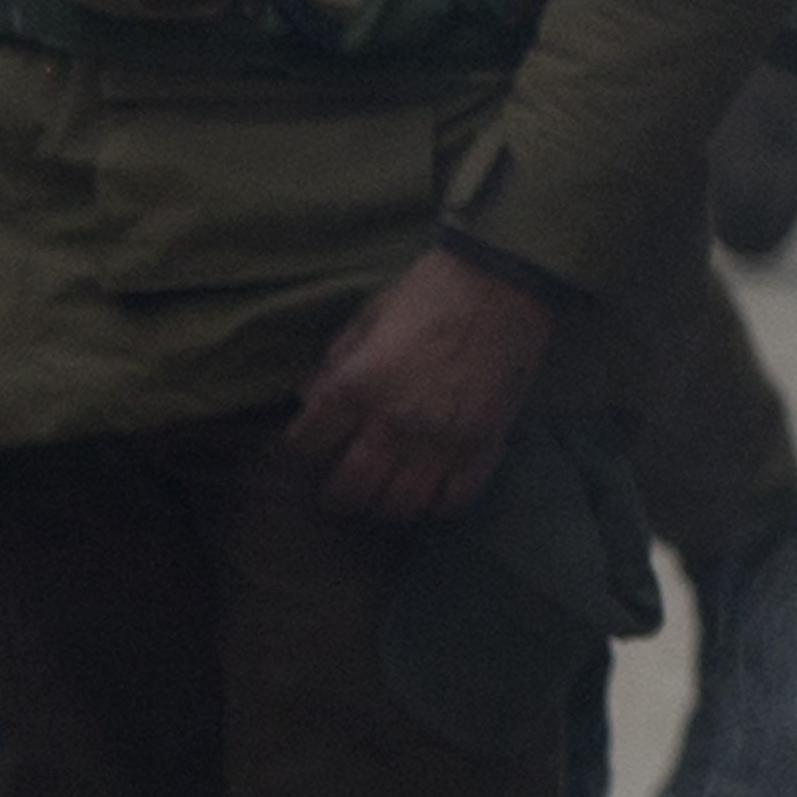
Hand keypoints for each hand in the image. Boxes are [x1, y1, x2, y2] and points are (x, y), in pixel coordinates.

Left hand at [283, 243, 552, 523]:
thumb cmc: (426, 294)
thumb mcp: (366, 320)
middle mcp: (395, 421)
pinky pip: (454, 499)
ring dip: (385, 509)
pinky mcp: (484, 447)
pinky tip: (430, 494)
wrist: (500, 287)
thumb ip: (334, 364)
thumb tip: (307, 400)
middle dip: (337, 499)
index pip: (309, 441)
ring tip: (379, 502)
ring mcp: (442, 440)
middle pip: (352, 486)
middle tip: (335, 499)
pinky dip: (437, 504)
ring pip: (402, 504)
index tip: (299, 458)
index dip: (297, 454)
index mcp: (358, 385)